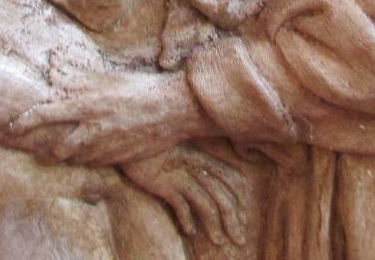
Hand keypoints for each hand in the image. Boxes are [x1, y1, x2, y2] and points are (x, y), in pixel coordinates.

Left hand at [5, 70, 213, 165]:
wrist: (174, 109)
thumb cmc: (140, 88)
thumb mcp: (107, 78)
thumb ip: (77, 75)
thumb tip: (52, 60)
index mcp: (86, 103)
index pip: (44, 114)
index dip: (23, 123)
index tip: (9, 128)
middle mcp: (92, 128)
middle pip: (56, 148)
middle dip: (43, 153)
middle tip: (36, 152)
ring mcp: (105, 147)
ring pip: (75, 158)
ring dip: (68, 156)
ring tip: (64, 152)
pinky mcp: (117, 159)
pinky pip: (95, 163)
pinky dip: (89, 158)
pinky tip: (91, 152)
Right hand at [122, 145, 248, 245]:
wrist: (131, 132)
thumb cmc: (156, 140)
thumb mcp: (180, 146)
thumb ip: (194, 158)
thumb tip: (205, 175)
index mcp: (203, 156)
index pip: (232, 180)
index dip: (240, 201)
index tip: (243, 218)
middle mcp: (196, 167)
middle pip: (223, 197)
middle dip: (234, 221)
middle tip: (239, 239)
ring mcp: (181, 176)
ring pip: (207, 205)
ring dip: (215, 227)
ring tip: (218, 241)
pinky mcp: (165, 184)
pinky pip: (181, 206)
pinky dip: (188, 221)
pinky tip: (190, 232)